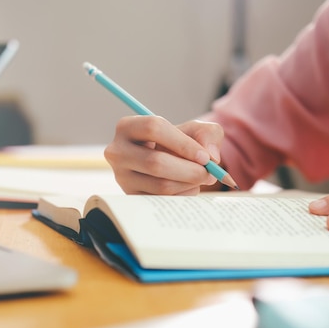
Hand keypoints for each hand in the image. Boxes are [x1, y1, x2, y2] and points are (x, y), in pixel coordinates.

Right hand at [104, 116, 221, 194]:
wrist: (167, 163)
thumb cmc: (179, 142)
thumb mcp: (195, 130)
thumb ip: (208, 134)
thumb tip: (210, 157)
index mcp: (127, 126)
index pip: (153, 128)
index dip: (182, 143)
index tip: (204, 157)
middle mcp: (117, 152)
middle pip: (156, 162)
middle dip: (189, 170)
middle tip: (209, 173)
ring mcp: (122, 177)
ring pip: (161, 185)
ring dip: (189, 184)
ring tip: (200, 178)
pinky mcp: (132, 197)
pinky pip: (162, 201)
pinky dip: (182, 195)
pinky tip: (188, 186)